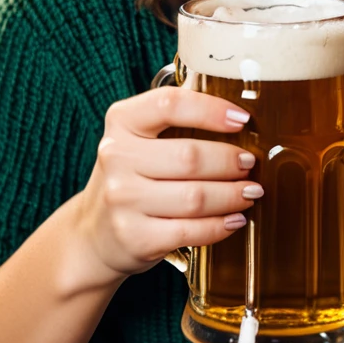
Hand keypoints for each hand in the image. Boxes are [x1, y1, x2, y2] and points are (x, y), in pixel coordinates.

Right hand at [73, 87, 259, 282]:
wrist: (92, 235)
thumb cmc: (132, 177)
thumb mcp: (140, 138)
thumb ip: (177, 119)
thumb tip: (237, 112)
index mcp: (122, 121)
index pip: (170, 104)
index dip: (211, 110)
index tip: (242, 119)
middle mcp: (116, 157)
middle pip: (190, 156)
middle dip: (230, 161)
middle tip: (250, 164)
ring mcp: (122, 200)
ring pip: (195, 197)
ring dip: (232, 194)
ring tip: (250, 191)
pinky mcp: (134, 237)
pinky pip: (190, 231)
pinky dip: (220, 226)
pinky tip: (235, 219)